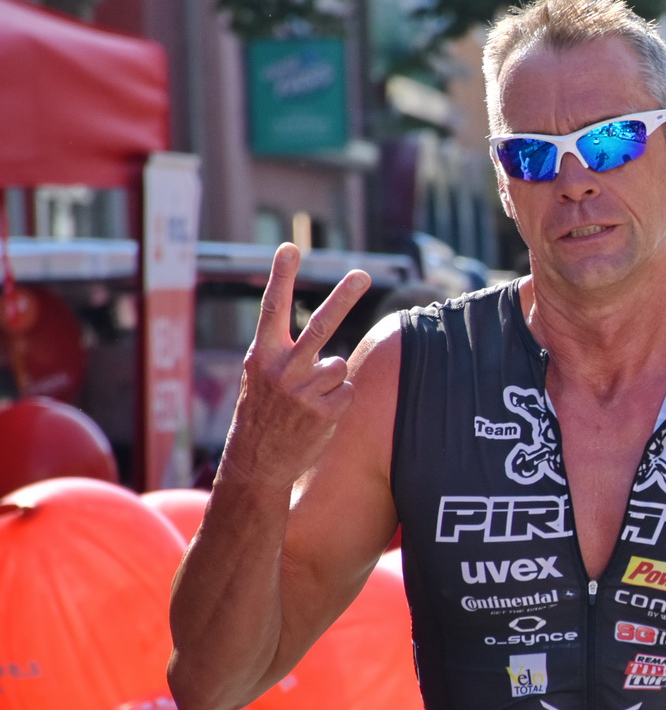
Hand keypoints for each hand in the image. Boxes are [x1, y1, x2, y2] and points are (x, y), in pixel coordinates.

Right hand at [221, 245, 370, 488]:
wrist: (257, 462)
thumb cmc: (262, 412)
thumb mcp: (260, 376)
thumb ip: (284, 351)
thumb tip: (324, 334)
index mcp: (262, 355)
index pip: (272, 308)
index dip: (281, 276)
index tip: (290, 247)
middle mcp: (282, 369)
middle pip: (321, 325)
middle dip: (343, 297)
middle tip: (363, 273)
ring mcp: (304, 391)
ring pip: (338, 366)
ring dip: (331, 381)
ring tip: (308, 400)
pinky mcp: (325, 411)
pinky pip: (347, 391)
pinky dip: (338, 401)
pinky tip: (317, 415)